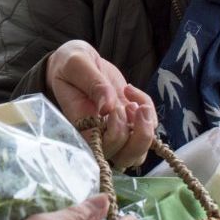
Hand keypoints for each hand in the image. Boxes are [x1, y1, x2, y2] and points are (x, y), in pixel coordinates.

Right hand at [46, 40, 157, 167]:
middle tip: (131, 106)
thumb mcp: (76, 65)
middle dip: (138, 137)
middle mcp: (100, 135)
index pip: (102, 150)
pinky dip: (148, 109)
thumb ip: (92, 83)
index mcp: (81, 127)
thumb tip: (108, 108)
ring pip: (139, 152)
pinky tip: (130, 91)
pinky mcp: (129, 120)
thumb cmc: (70, 65)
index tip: (114, 108)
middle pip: (126, 157)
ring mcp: (117, 130)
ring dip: (147, 129)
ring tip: (139, 105)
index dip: (115, 136)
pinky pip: (149, 126)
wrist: (79, 62)